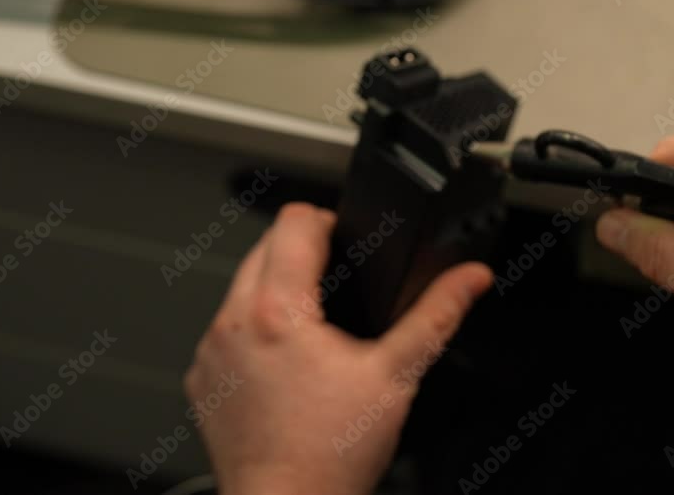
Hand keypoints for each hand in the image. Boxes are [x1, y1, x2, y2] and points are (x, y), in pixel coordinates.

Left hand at [184, 203, 492, 494]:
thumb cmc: (331, 453)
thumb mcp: (396, 376)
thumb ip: (436, 316)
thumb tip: (470, 279)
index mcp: (278, 311)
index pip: (294, 221)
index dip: (328, 220)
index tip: (346, 242)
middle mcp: (233, 323)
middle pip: (264, 246)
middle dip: (303, 255)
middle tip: (340, 289)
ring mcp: (212, 350)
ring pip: (242, 286)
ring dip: (276, 291)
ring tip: (314, 330)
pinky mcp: (203, 377)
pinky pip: (226, 328)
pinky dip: (253, 330)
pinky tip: (285, 364)